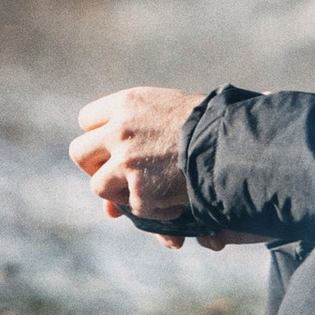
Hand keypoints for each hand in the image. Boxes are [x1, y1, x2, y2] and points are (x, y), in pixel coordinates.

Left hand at [70, 87, 216, 251]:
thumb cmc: (211, 126)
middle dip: (96, 167)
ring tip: (151, 192)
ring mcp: (127, 161)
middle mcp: (119, 129)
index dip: (100, 138)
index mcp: (127, 103)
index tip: (113, 150)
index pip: (87, 120)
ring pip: (98, 186)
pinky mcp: (140, 190)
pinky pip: (133, 209)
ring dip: (121, 194)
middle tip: (118, 176)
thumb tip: (114, 187)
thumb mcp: (170, 113)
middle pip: (80, 152)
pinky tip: (177, 202)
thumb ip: (137, 138)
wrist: (234, 144)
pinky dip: (155, 211)